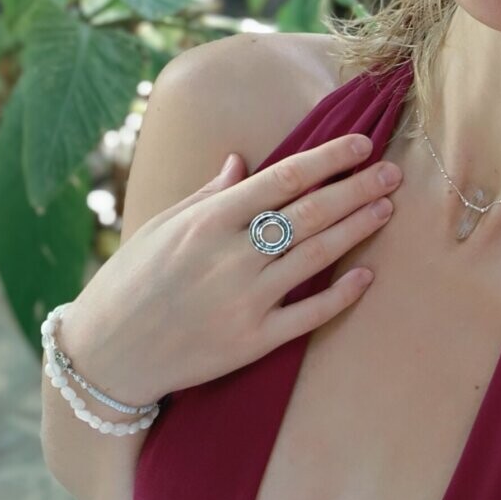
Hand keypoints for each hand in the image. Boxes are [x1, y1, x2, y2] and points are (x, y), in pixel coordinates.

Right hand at [62, 133, 402, 404]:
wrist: (106, 356)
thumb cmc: (131, 281)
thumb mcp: (162, 227)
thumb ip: (209, 194)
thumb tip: (244, 159)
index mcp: (207, 221)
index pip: (283, 178)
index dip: (328, 159)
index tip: (361, 144)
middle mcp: (230, 256)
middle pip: (311, 213)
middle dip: (357, 189)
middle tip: (394, 173)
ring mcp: (245, 300)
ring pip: (317, 257)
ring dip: (357, 230)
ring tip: (386, 208)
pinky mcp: (253, 341)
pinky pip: (309, 314)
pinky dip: (342, 295)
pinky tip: (366, 275)